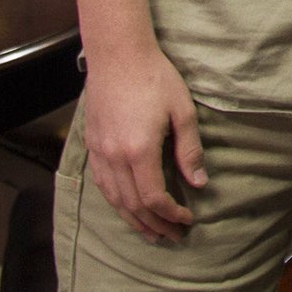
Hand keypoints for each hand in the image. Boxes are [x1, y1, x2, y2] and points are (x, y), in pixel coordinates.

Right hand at [80, 47, 207, 241]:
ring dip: (133, 220)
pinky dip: (117, 202)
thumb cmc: (155, 78)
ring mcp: (100, 152)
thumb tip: (199, 182)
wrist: (118, 55)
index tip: (188, 219)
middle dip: (154, 225)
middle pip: (132, 205)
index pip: (154, 197)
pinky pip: (102, 185)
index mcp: (139, 150)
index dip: (171, 214)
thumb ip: (190, 149)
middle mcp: (114, 157)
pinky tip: (128, 207)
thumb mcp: (183, 111)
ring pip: (114, 199)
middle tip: (173, 236)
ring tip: (151, 232)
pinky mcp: (92, 146)